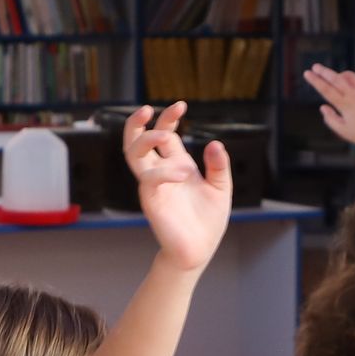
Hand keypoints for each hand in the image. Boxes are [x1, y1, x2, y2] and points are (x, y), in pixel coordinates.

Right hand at [125, 103, 232, 271]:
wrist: (199, 250)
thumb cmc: (208, 220)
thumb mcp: (221, 188)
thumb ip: (218, 166)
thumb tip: (214, 143)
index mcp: (177, 165)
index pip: (166, 135)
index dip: (169, 119)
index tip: (181, 105)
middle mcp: (161, 172)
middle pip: (139, 140)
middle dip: (139, 123)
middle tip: (148, 108)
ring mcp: (153, 185)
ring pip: (133, 155)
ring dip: (143, 140)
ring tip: (161, 134)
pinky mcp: (151, 201)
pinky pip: (149, 180)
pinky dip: (163, 172)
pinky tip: (183, 173)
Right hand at [306, 67, 354, 152]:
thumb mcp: (343, 131)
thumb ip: (330, 119)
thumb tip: (323, 107)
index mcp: (344, 104)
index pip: (325, 89)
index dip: (315, 80)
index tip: (307, 73)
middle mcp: (354, 95)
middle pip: (336, 78)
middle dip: (323, 71)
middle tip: (315, 66)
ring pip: (350, 76)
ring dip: (342, 75)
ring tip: (336, 78)